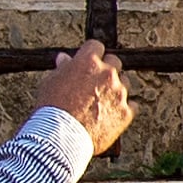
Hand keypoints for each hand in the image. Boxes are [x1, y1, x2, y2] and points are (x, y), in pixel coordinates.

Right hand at [41, 40, 139, 154]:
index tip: (89, 61)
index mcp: (89, 61)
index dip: (92, 54)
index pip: (96, 46)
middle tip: (95, 83)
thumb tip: (64, 59)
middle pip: (114, 62)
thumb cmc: (52, 109)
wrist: (61, 136)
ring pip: (125, 84)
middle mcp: (108, 73)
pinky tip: (111, 115)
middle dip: (106, 70)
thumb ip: (63, 68)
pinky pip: (132, 106)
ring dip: (115, 90)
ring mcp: (119, 93)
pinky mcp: (126, 112)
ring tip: (101, 103)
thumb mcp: (51, 82)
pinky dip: (123, 109)